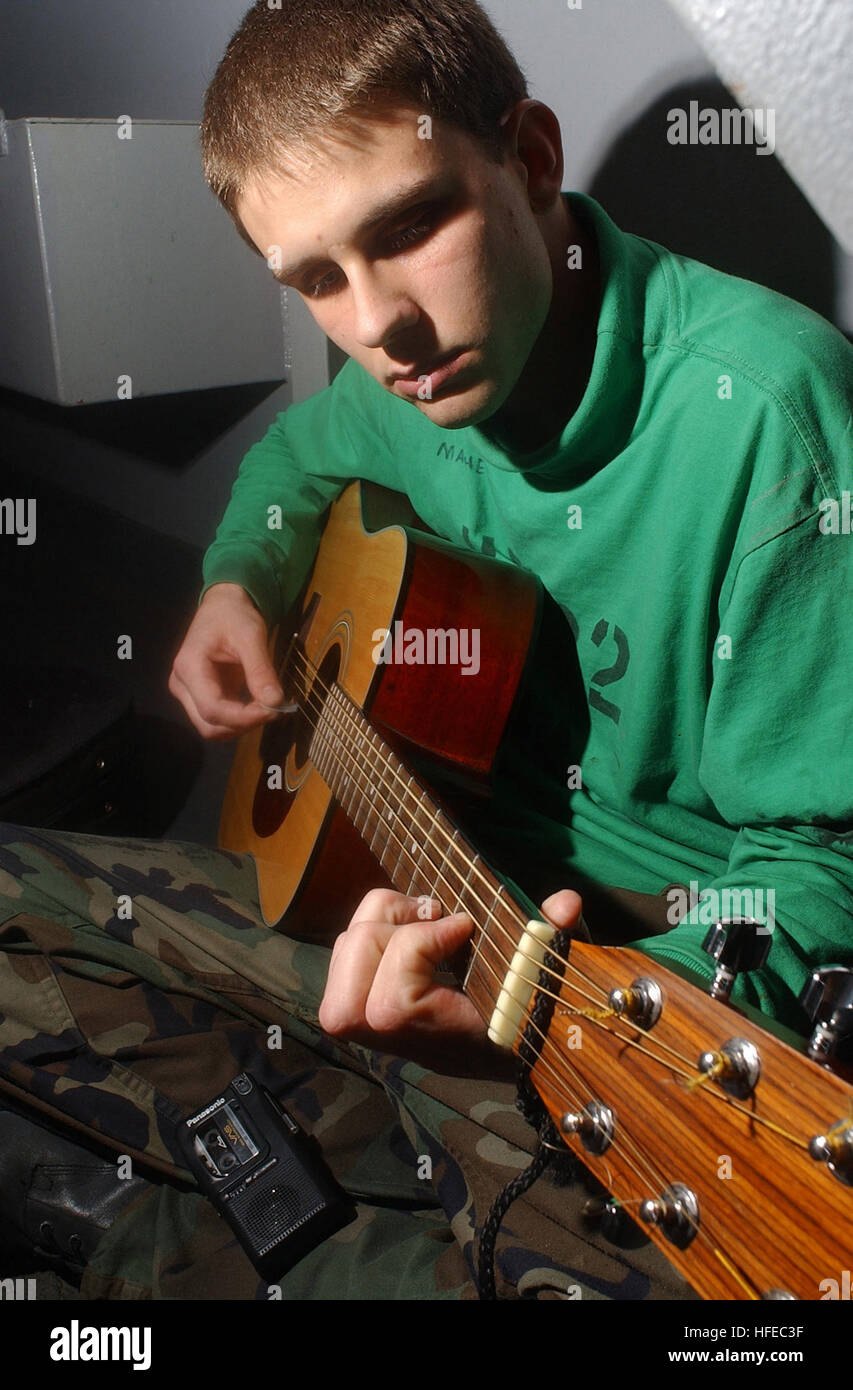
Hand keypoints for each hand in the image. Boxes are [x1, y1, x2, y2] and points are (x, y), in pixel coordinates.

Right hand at [169, 583, 283, 739]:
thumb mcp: (252, 636)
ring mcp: (187, 694)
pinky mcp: (199, 698)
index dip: (244, 717)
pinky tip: (258, 706)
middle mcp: (181, 685)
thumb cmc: (234, 616)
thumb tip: (275, 702)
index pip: (212, 709)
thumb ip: (261, 669)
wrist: (222, 607)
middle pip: (209, 725)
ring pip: (212, 728)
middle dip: (244, 724)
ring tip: (267, 706)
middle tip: (274, 710)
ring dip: (242, 726)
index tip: (274, 709)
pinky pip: (218, 720)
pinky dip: (240, 720)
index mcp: (188, 667)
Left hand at [318, 886, 583, 1075]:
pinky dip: (371, 926)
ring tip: (424, 921)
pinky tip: (410, 929)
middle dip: (398, 924)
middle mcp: (391, 1038)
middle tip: (438, 920)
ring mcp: (369, 1021)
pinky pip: (344, 951)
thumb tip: (567, 901)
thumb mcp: (541, 984)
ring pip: (345, 948)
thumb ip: (550, 942)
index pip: (390, 1005)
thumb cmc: (526, 1018)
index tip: (465, 929)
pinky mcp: (361, 998)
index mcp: (435, 1040)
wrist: (506, 1055)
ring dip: (383, 920)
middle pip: (358, 958)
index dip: (423, 946)